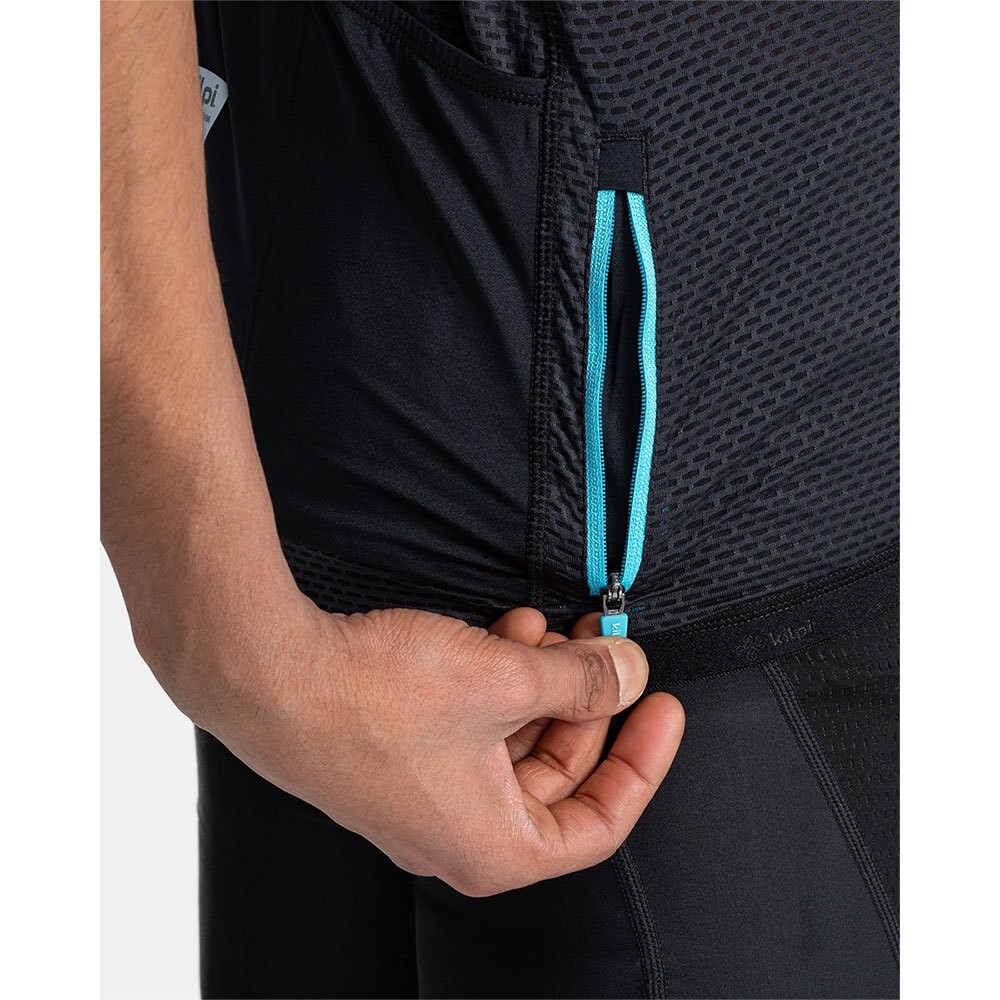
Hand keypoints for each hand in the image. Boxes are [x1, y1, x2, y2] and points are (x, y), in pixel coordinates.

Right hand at [196, 597, 683, 896]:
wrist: (269, 674)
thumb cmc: (374, 698)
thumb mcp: (504, 680)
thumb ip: (579, 680)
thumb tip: (629, 672)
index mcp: (494, 846)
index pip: (599, 824)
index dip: (643, 761)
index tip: (663, 706)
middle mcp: (459, 832)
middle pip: (557, 775)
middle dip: (586, 703)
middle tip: (606, 650)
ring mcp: (426, 793)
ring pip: (513, 742)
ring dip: (540, 683)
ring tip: (550, 627)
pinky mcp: (401, 753)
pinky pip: (474, 724)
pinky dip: (499, 681)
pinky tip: (506, 631)